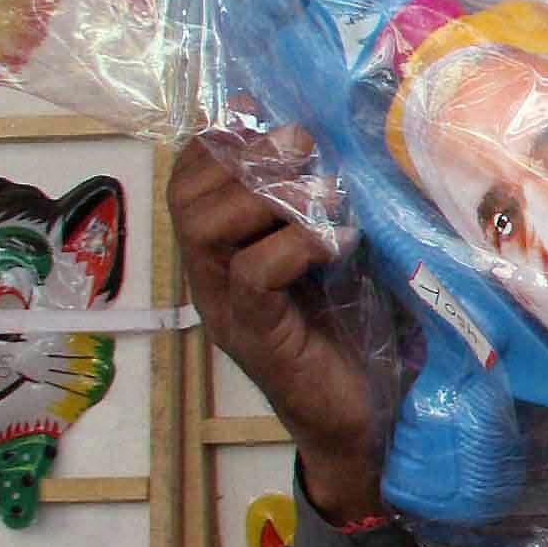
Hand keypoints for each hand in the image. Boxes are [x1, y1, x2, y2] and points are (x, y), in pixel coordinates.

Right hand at [170, 135, 386, 524]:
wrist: (359, 427)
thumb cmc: (350, 337)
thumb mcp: (333, 260)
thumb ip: (318, 211)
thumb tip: (338, 145)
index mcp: (221, 255)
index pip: (190, 180)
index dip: (223, 139)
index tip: (271, 119)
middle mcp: (212, 280)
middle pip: (188, 197)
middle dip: (245, 156)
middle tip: (303, 147)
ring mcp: (228, 309)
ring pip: (207, 227)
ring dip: (269, 195)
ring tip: (326, 193)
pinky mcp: (259, 336)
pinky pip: (254, 273)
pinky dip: (298, 244)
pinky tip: (340, 243)